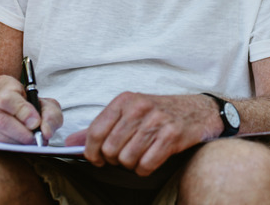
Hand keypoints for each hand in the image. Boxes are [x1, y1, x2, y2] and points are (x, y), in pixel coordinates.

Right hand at [0, 75, 62, 143]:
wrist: (7, 105)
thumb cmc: (28, 105)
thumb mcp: (45, 104)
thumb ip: (50, 115)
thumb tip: (45, 132)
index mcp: (2, 84)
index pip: (6, 99)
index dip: (22, 113)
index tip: (35, 123)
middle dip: (20, 133)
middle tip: (35, 139)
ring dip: (14, 142)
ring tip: (28, 143)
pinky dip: (5, 147)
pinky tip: (16, 144)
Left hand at [65, 93, 218, 175]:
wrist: (199, 111)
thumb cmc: (160, 113)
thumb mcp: (129, 113)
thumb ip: (99, 128)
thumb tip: (70, 144)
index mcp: (125, 100)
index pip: (95, 132)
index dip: (92, 152)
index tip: (97, 159)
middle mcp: (139, 108)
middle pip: (110, 149)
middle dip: (115, 160)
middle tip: (125, 156)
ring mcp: (156, 121)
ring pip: (127, 159)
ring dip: (131, 165)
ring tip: (139, 157)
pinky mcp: (172, 135)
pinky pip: (146, 165)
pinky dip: (145, 169)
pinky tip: (151, 160)